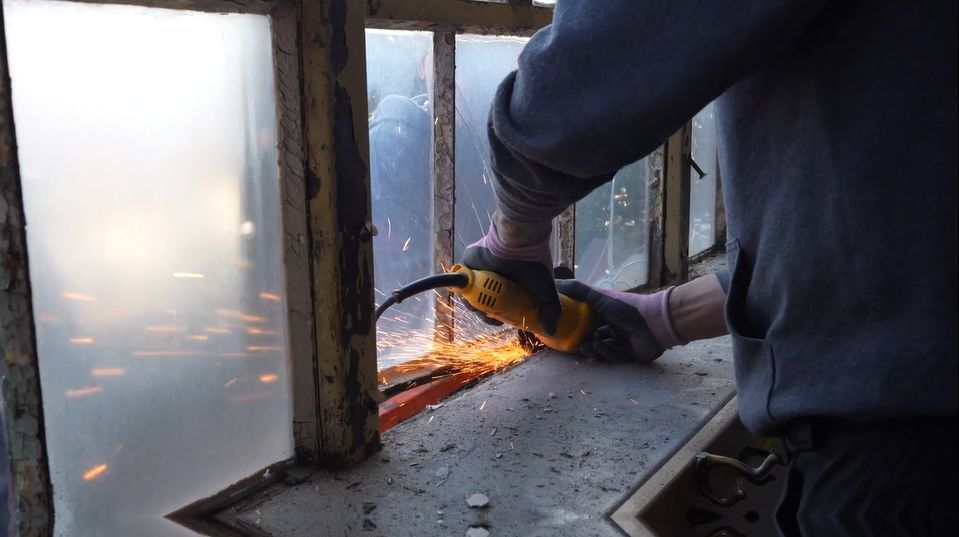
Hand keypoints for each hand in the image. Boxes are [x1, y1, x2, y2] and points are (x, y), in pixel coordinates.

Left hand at [461, 212, 559, 333]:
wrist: (518, 239)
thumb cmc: (533, 262)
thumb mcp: (546, 290)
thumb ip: (550, 310)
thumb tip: (550, 330)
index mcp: (508, 282)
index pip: (498, 304)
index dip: (498, 316)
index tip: (502, 321)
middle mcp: (493, 276)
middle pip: (482, 301)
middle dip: (485, 313)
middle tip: (492, 318)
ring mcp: (480, 269)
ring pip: (471, 293)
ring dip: (474, 305)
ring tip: (483, 310)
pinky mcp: (469, 262)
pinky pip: (462, 280)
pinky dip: (465, 289)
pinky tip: (473, 297)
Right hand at [555, 280, 685, 362]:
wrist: (653, 322)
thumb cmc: (625, 306)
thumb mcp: (597, 295)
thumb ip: (576, 289)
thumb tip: (553, 282)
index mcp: (605, 313)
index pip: (586, 321)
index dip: (574, 327)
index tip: (562, 331)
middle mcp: (613, 326)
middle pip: (592, 337)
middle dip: (582, 343)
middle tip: (573, 346)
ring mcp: (622, 340)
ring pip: (601, 349)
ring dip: (593, 349)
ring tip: (588, 346)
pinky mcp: (629, 354)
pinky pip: (613, 357)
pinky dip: (607, 352)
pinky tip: (605, 346)